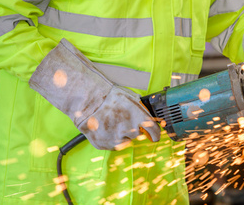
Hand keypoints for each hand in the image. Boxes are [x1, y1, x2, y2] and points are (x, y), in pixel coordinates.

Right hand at [29, 39, 160, 149]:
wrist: (87, 102)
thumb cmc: (109, 97)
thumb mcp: (131, 98)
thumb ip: (142, 110)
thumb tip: (150, 118)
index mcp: (138, 118)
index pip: (154, 132)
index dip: (155, 134)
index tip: (155, 136)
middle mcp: (129, 130)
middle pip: (137, 135)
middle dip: (134, 129)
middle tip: (124, 119)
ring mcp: (116, 139)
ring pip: (124, 141)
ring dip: (122, 134)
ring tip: (112, 122)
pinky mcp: (104, 145)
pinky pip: (112, 145)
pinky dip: (110, 138)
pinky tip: (105, 127)